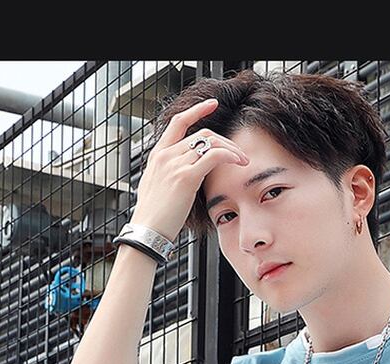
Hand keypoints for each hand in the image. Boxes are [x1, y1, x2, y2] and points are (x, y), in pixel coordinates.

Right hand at [131, 98, 249, 242]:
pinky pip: (213, 156)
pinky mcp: (186, 177)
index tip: (212, 105)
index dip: (197, 110)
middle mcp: (165, 155)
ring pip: (210, 142)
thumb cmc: (154, 216)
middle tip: (239, 153)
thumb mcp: (157, 187)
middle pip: (202, 133)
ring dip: (232, 149)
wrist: (147, 231)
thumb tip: (184, 173)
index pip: (178, 122)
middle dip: (226, 141)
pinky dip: (229, 155)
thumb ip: (169, 173)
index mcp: (157, 155)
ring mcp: (175, 164)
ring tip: (243, 161)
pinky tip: (237, 162)